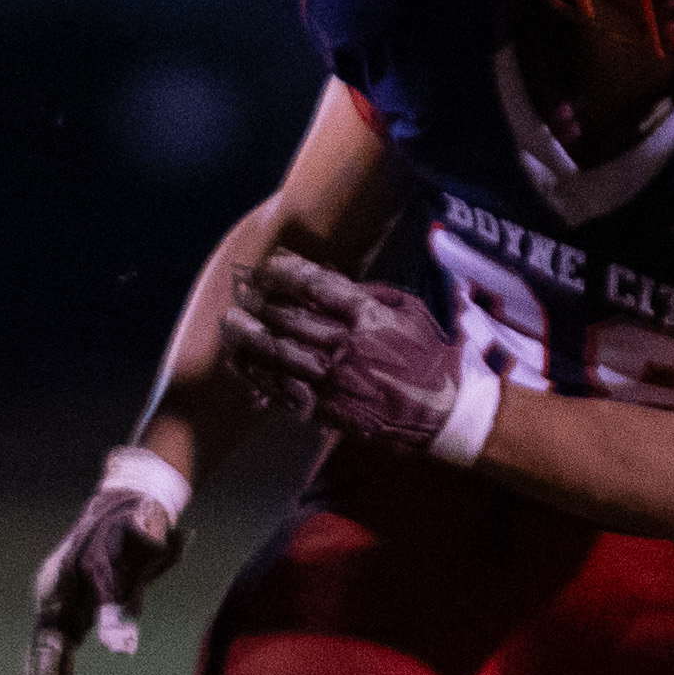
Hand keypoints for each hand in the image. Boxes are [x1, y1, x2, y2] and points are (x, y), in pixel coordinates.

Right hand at [6, 479, 184, 674]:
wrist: (136, 501)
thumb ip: (125, 605)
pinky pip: (60, 653)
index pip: (46, 652)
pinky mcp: (75, 611)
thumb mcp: (137, 563)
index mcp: (58, 593)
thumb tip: (121, 651)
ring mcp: (61, 606)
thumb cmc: (138, 530)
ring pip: (45, 659)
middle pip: (38, 660)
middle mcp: (52, 602)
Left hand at [223, 252, 465, 451]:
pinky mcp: (324, 406)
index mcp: (366, 317)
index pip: (313, 285)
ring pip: (274, 352)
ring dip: (246, 336)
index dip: (284, 271)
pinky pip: (279, 388)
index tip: (268, 265)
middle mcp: (343, 345)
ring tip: (231, 324)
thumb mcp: (408, 310)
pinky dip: (256, 374)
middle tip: (241, 291)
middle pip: (285, 316)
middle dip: (257, 300)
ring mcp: (330, 379)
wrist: (442, 409)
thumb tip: (328, 276)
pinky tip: (243, 362)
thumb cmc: (427, 354)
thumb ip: (368, 292)